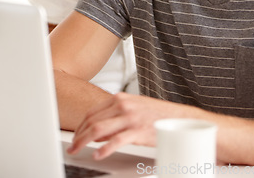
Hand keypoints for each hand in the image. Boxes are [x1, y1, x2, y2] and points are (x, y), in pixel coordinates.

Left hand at [67, 92, 194, 159]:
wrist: (180, 118)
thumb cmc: (157, 115)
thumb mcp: (133, 109)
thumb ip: (115, 117)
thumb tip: (98, 132)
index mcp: (120, 99)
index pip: (92, 112)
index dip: (80, 126)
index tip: (75, 136)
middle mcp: (122, 105)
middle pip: (92, 121)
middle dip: (78, 135)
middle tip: (73, 147)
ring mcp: (129, 118)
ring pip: (98, 129)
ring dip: (84, 142)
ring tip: (78, 150)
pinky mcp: (137, 131)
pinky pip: (115, 141)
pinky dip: (104, 149)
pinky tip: (98, 154)